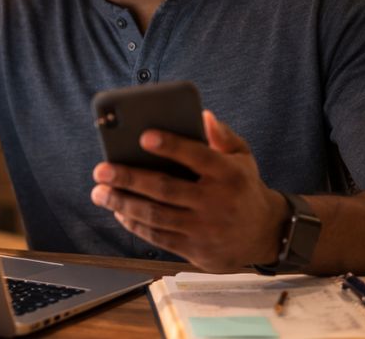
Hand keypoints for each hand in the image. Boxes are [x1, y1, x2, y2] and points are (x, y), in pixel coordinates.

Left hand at [90, 110, 288, 271]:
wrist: (265, 234)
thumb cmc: (243, 187)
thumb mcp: (243, 158)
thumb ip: (223, 136)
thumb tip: (203, 115)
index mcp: (228, 174)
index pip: (197, 156)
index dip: (170, 146)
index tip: (143, 137)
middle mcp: (216, 202)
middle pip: (165, 189)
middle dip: (129, 178)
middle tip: (101, 170)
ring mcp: (204, 228)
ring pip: (156, 216)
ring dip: (123, 204)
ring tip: (99, 193)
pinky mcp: (195, 249)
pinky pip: (158, 236)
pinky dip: (135, 224)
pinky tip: (118, 211)